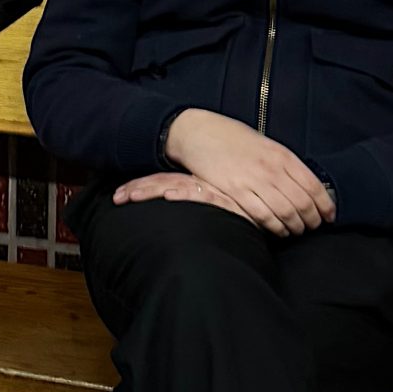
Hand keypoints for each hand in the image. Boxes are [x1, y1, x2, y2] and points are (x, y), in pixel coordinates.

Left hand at [110, 171, 248, 218]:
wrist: (275, 205)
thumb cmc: (246, 208)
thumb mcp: (220, 207)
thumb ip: (204, 207)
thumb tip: (180, 209)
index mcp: (199, 184)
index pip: (166, 182)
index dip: (144, 186)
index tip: (123, 192)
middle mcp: (202, 185)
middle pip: (164, 183)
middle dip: (139, 189)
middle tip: (117, 196)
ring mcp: (211, 190)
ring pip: (174, 187)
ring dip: (150, 190)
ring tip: (129, 195)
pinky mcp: (224, 198)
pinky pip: (200, 195)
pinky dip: (184, 194)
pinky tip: (169, 196)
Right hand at [163, 109, 334, 236]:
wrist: (199, 132)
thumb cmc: (232, 139)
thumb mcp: (265, 145)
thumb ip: (285, 164)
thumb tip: (305, 186)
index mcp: (282, 155)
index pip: (314, 186)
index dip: (325, 206)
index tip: (328, 216)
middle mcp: (272, 169)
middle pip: (303, 203)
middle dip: (312, 221)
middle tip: (312, 228)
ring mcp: (254, 181)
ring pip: (286, 213)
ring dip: (295, 227)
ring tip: (295, 231)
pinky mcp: (235, 192)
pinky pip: (262, 217)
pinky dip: (274, 228)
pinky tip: (277, 230)